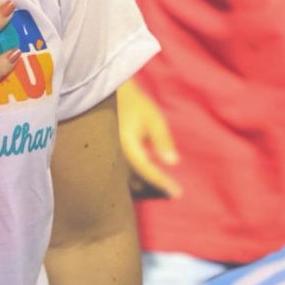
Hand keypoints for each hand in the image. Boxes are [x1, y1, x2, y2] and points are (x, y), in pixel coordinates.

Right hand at [116, 80, 180, 198]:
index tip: (177, 193)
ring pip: (126, 175)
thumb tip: (173, 162)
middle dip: (151, 187)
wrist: (109, 91)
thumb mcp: (153, 119)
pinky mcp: (108, 151)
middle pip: (133, 178)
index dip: (162, 183)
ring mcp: (109, 153)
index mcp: (126, 146)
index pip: (146, 170)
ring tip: (160, 186)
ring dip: (143, 182)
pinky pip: (122, 168)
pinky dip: (135, 174)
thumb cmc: (134, 103)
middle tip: (171, 193)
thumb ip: (162, 140)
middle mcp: (114, 154)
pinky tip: (145, 174)